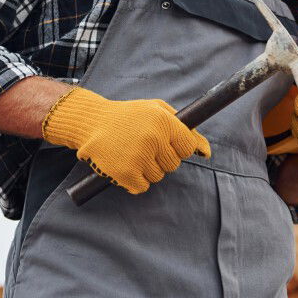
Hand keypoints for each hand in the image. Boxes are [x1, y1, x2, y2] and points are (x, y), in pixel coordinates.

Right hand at [41, 87, 209, 194]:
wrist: (91, 122)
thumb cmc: (128, 116)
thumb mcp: (157, 110)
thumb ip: (185, 128)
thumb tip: (206, 152)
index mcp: (163, 122)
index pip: (188, 148)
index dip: (177, 146)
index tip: (164, 142)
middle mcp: (153, 140)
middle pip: (174, 164)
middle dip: (161, 158)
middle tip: (143, 145)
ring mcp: (139, 158)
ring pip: (158, 177)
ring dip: (147, 169)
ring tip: (131, 152)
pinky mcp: (126, 174)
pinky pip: (142, 187)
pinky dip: (135, 180)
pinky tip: (125, 163)